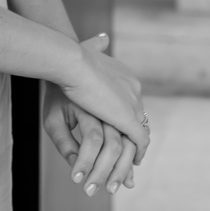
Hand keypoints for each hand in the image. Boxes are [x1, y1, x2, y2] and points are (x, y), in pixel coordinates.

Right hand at [44, 33, 148, 184]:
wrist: (71, 61)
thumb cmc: (71, 55)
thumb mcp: (89, 50)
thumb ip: (98, 45)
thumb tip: (104, 37)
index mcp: (126, 78)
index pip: (132, 106)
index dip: (126, 124)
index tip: (121, 137)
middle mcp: (135, 91)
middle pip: (138, 123)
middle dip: (133, 144)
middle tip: (130, 163)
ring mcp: (134, 105)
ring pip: (139, 136)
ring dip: (132, 156)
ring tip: (124, 172)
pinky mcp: (128, 119)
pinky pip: (138, 142)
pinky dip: (135, 156)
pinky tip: (129, 167)